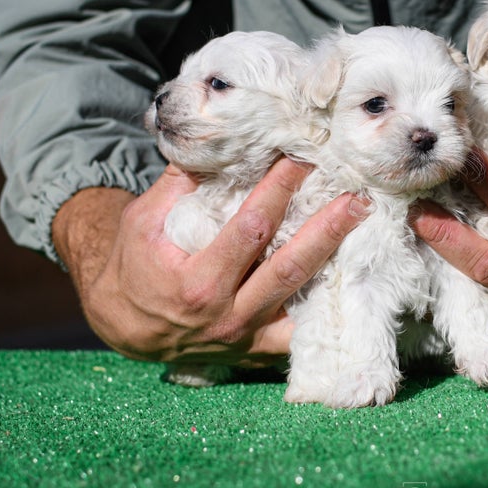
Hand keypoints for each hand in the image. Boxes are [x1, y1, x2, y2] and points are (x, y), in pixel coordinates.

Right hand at [53, 159, 367, 367]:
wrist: (125, 325)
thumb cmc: (135, 265)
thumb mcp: (143, 221)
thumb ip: (178, 183)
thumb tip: (213, 138)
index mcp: (197, 283)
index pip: (251, 230)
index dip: (279, 192)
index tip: (300, 159)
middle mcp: (227, 315)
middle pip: (289, 268)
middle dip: (326, 230)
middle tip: (356, 198)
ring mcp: (247, 336)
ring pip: (302, 299)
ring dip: (337, 263)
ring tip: (362, 227)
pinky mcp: (258, 349)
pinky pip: (301, 332)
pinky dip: (327, 308)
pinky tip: (353, 278)